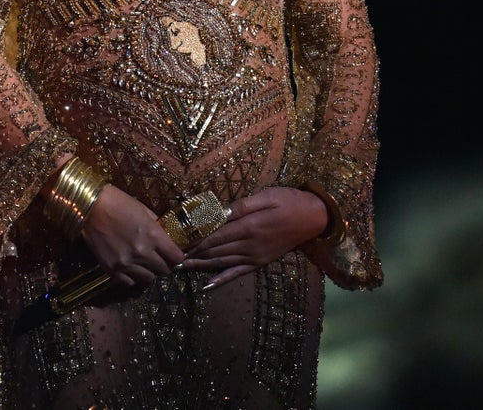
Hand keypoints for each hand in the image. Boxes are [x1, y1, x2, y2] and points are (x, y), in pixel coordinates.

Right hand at [80, 184, 184, 287]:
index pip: (176, 257)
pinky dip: (133, 278)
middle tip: (159, 258)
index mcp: (153, 235)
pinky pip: (129, 283)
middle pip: (164, 271)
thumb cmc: (119, 203)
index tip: (174, 253)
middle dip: (164, 264)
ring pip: (148, 280)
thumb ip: (157, 227)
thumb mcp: (144, 211)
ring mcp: (126, 264)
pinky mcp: (112, 270)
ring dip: (149, 272)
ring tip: (144, 263)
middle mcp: (142, 253)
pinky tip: (131, 268)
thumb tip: (167, 239)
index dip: (177, 256)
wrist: (91, 207)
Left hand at [180, 186, 327, 289]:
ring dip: (199, 265)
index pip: (213, 235)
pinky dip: (221, 280)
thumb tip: (218, 211)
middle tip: (169, 255)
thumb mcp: (265, 196)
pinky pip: (237, 273)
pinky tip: (207, 285)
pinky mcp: (259, 262)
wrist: (313, 218)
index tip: (175, 241)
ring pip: (221, 262)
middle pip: (213, 250)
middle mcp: (248, 245)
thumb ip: (241, 206)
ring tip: (179, 268)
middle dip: (191, 253)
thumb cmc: (288, 201)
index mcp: (247, 226)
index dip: (193, 239)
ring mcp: (253, 256)